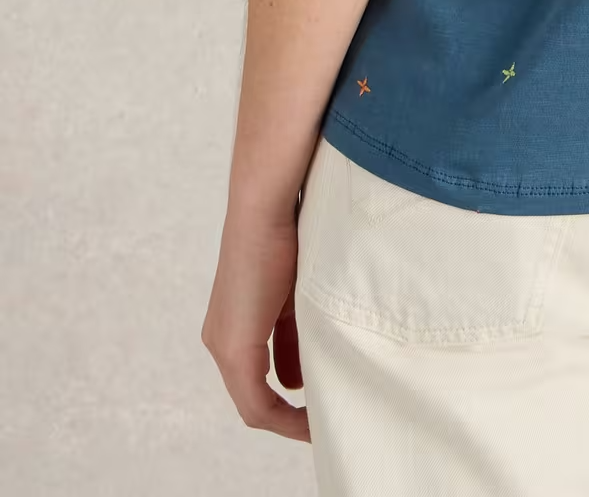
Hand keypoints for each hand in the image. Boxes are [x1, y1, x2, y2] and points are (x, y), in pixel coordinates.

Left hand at [201, 201, 310, 440]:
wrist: (265, 206)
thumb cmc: (285, 233)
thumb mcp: (295, 291)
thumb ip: (294, 331)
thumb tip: (299, 374)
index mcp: (234, 325)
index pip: (256, 381)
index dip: (285, 404)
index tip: (318, 409)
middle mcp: (220, 341)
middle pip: (254, 399)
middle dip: (288, 418)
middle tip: (323, 425)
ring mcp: (223, 345)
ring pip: (253, 404)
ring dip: (286, 420)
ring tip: (319, 428)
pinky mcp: (235, 347)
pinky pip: (255, 401)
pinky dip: (282, 415)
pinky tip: (309, 420)